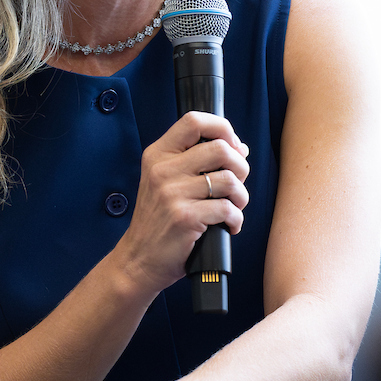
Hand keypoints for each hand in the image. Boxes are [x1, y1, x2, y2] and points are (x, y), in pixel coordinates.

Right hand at [116, 111, 249, 295]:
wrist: (138, 259)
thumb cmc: (158, 220)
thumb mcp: (165, 182)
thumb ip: (197, 161)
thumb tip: (239, 146)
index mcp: (157, 155)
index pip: (193, 121)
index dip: (221, 128)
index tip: (232, 145)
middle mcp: (162, 170)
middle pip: (220, 148)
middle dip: (240, 166)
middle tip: (237, 183)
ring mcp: (172, 194)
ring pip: (229, 179)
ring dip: (241, 196)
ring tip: (234, 207)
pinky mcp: (184, 217)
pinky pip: (227, 209)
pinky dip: (236, 219)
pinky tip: (229, 225)